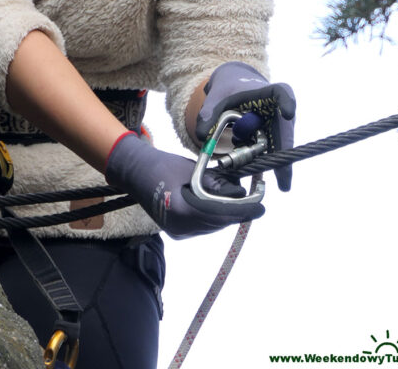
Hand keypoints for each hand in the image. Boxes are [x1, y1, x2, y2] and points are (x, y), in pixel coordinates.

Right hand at [105, 132, 264, 239]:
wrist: (135, 171)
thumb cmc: (162, 165)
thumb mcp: (191, 170)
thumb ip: (214, 183)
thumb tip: (239, 190)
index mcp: (182, 211)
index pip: (220, 214)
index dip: (243, 211)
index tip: (261, 207)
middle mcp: (181, 227)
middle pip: (218, 222)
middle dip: (237, 211)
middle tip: (254, 200)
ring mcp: (178, 232)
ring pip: (212, 226)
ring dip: (226, 214)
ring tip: (238, 200)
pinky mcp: (178, 231)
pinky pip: (203, 226)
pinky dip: (214, 216)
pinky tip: (219, 204)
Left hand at [195, 62, 295, 190]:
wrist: (234, 89)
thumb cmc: (229, 88)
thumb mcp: (217, 96)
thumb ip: (208, 113)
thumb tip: (201, 137)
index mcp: (268, 93)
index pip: (282, 92)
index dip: (288, 103)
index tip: (288, 114)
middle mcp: (278, 112)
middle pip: (285, 131)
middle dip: (284, 155)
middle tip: (284, 182)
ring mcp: (277, 129)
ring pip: (276, 149)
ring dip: (265, 162)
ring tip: (271, 182)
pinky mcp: (271, 142)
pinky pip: (266, 155)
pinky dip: (257, 164)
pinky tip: (253, 177)